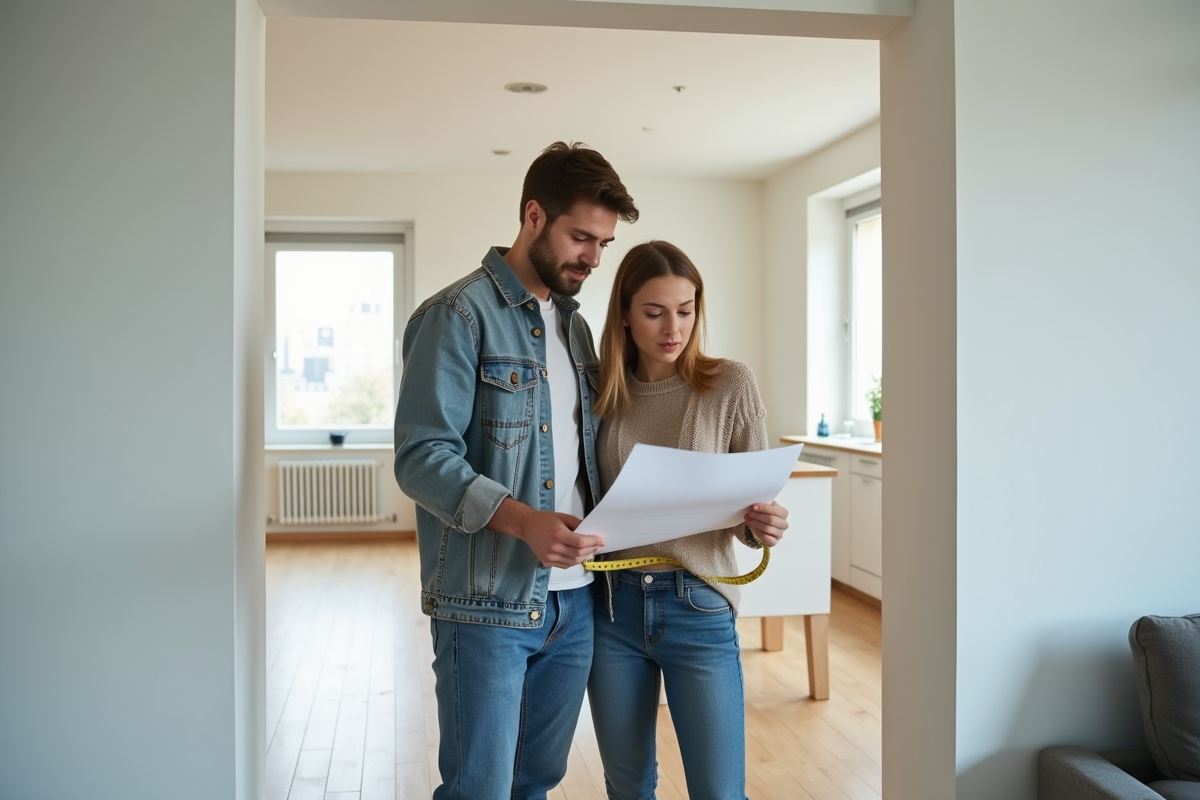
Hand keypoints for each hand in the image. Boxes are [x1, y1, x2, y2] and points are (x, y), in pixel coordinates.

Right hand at [489, 499, 604, 567]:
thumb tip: (591, 532)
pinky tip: (578, 556)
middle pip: (578, 554)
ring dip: (584, 558)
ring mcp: (549, 557)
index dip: (593, 542)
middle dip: (591, 550)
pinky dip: (574, 561)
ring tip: (590, 552)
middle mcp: (553, 547)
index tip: (600, 541)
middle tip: (598, 547)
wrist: (526, 526)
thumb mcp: (563, 517)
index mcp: (558, 534)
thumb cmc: (545, 520)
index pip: (580, 542)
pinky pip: (565, 565)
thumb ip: (578, 524)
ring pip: (573, 562)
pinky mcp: (546, 562)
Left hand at [745, 501, 787, 546]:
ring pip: (768, 529)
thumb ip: (764, 503)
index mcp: (783, 513)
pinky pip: (767, 539)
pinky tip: (753, 527)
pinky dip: (758, 532)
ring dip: (756, 523)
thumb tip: (757, 502)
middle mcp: (783, 524)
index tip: (754, 507)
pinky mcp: (774, 541)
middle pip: (772, 520)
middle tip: (749, 514)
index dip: (765, 508)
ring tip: (748, 519)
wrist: (761, 524)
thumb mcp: (765, 506)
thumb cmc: (764, 514)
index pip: (776, 511)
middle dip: (759, 516)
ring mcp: (780, 534)